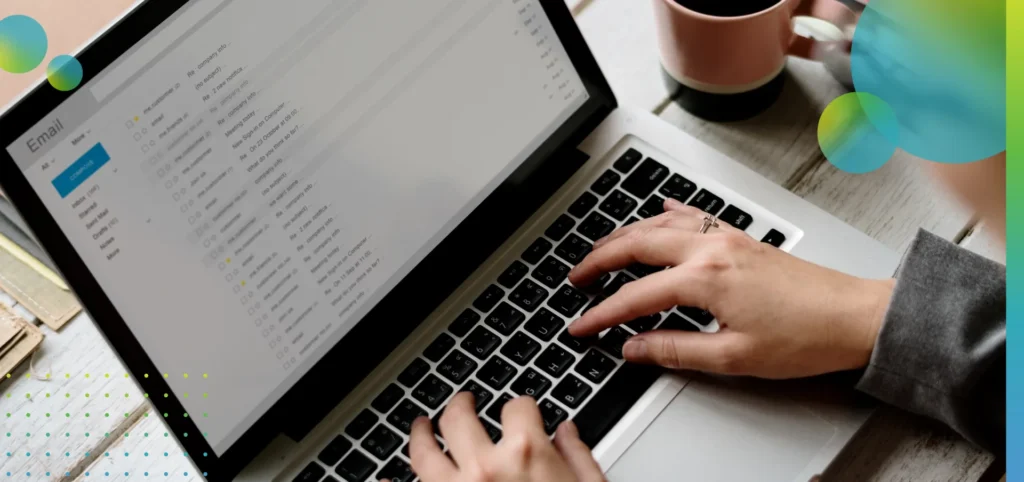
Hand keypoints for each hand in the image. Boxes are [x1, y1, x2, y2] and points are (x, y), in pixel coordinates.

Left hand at [406, 393, 604, 481]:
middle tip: (462, 404)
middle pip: (459, 418)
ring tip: (421, 427)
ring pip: (423, 453)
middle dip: (461, 405)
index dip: (521, 409)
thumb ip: (579, 459)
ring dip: (420, 434)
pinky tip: (383, 479)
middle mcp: (484, 468)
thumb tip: (568, 434)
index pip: (517, 408)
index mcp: (527, 455)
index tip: (521, 413)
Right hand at [567, 198, 893, 378]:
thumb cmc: (806, 337)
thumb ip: (675, 350)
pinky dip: (667, 214)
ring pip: (660, 224)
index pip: (635, 297)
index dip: (601, 314)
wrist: (855, 317)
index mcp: (705, 279)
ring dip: (625, 235)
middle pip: (637, 245)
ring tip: (601, 249)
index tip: (581, 326)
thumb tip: (634, 348)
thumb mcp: (733, 357)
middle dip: (598, 260)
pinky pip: (693, 215)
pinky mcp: (741, 239)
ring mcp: (727, 238)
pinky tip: (659, 210)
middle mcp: (712, 249)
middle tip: (575, 278)